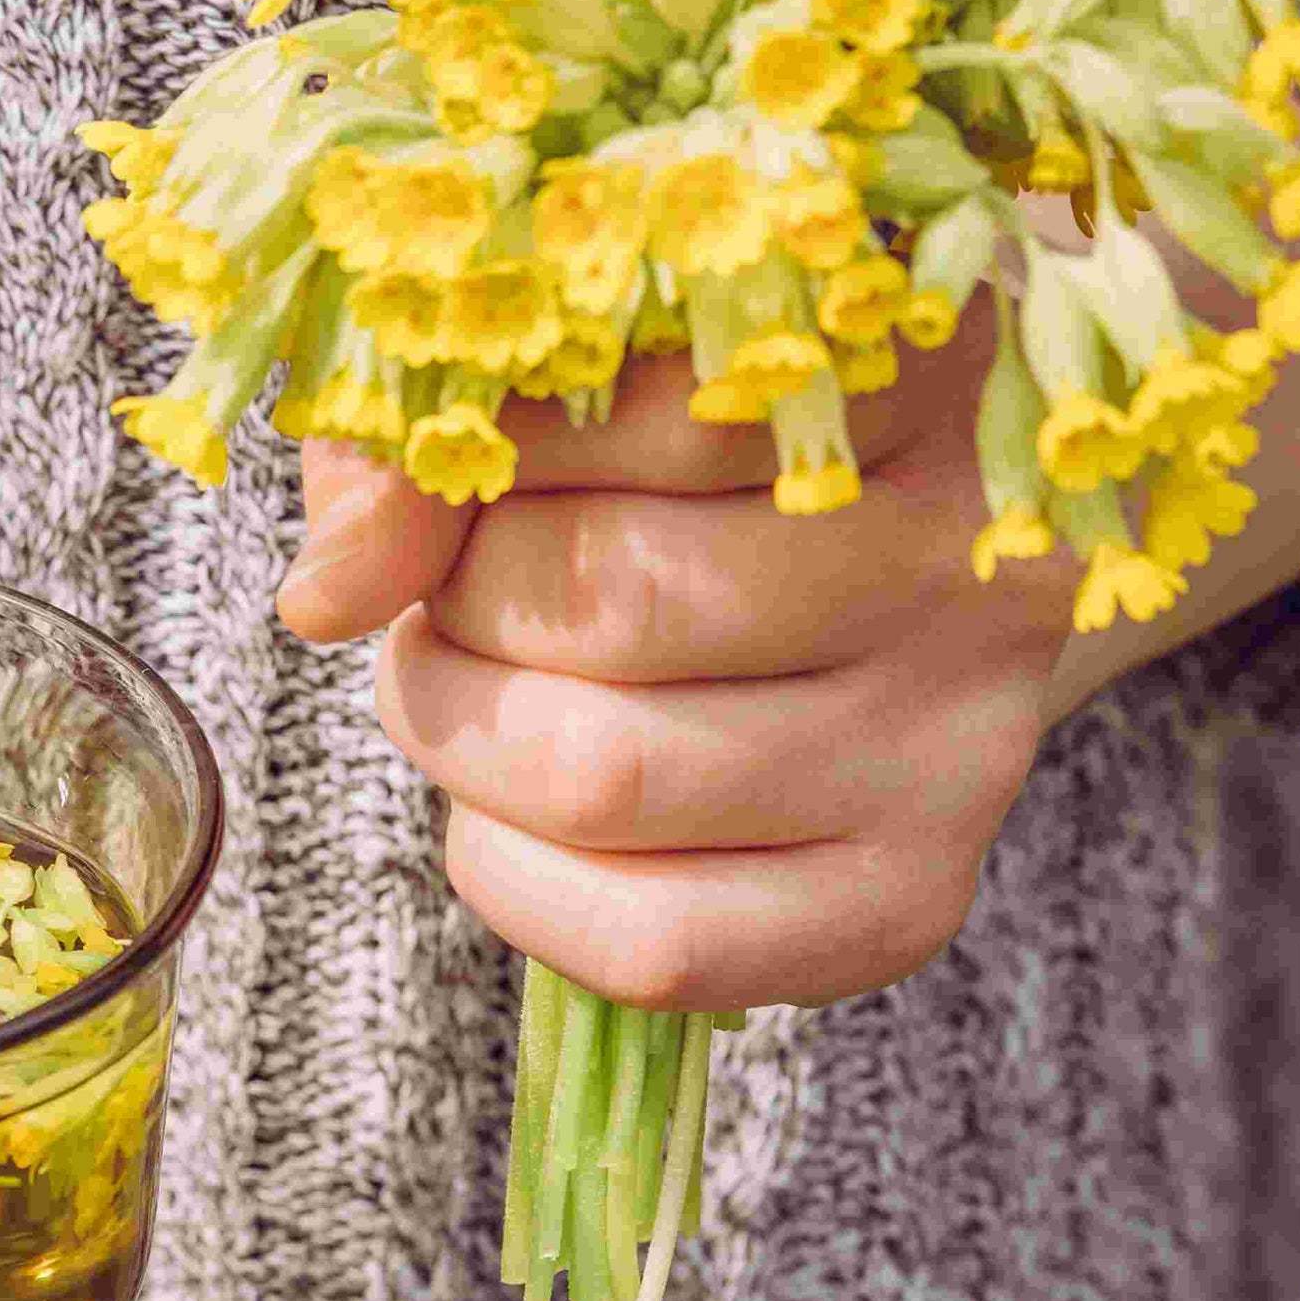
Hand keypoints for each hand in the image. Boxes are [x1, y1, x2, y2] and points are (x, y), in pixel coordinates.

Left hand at [276, 158, 1299, 1010]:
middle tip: (453, 588)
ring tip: (471, 681)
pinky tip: (515, 812)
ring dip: (461, 732)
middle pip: (600, 595)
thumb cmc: (711, 440)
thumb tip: (328, 589)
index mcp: (914, 358)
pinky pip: (654, 942)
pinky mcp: (913, 895)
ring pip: (604, 774)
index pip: (633, 394)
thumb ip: (435, 425)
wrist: (920, 562)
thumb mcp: (586, 364)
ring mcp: (959, 738)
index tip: (468, 441)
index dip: (483, 434)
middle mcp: (970, 552)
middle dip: (455, 604)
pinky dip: (514, 881)